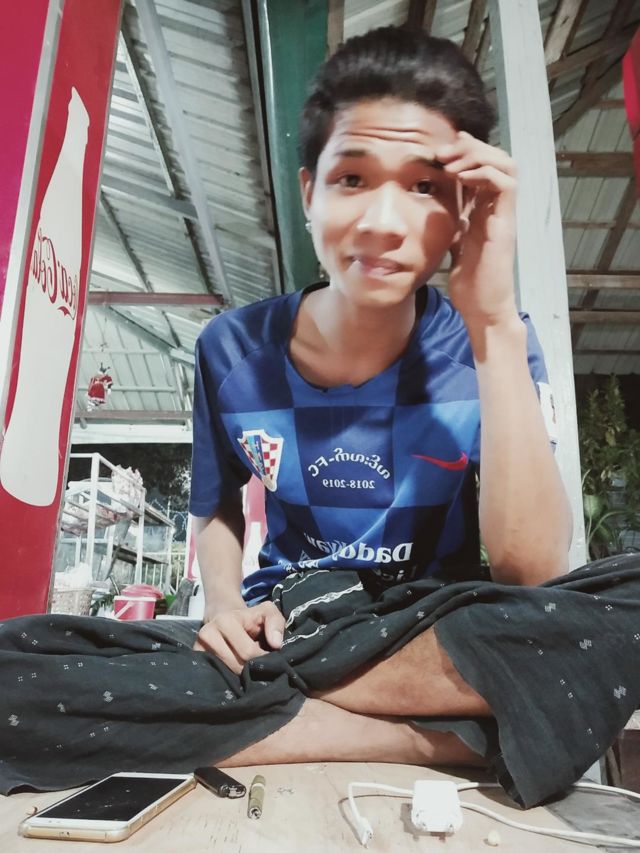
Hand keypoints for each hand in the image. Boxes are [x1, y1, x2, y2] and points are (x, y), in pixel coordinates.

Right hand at [193, 601, 284, 674]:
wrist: (224, 619)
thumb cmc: (250, 618)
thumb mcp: (267, 612)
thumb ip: (276, 623)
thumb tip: (275, 644)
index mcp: (225, 621)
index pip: (248, 652)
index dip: (263, 658)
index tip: (269, 656)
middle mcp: (207, 635)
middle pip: (236, 666)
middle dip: (252, 668)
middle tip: (258, 662)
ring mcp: (199, 650)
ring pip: (226, 675)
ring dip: (241, 675)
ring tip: (247, 665)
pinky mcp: (196, 661)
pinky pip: (216, 678)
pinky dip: (229, 679)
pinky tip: (236, 672)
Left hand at [434, 131, 517, 325]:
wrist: (481, 307)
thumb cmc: (468, 281)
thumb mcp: (452, 242)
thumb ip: (450, 222)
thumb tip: (431, 206)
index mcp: (485, 209)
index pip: (482, 166)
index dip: (464, 152)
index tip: (437, 153)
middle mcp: (497, 208)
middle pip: (497, 158)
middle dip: (470, 147)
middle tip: (442, 152)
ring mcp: (504, 214)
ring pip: (506, 165)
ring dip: (477, 156)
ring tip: (450, 162)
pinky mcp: (506, 224)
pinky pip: (505, 185)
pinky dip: (483, 174)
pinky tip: (460, 177)